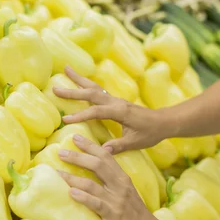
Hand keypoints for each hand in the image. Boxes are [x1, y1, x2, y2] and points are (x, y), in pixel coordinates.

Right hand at [53, 67, 168, 153]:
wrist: (163, 121)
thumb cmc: (151, 132)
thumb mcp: (137, 142)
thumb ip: (119, 146)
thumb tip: (102, 150)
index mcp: (120, 112)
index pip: (97, 112)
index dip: (81, 115)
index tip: (66, 120)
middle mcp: (116, 102)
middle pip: (92, 93)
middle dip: (73, 90)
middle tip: (55, 87)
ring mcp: (115, 100)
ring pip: (94, 87)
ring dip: (79, 79)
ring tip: (66, 69)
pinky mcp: (115, 101)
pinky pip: (98, 90)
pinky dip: (86, 84)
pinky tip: (79, 81)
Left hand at [57, 134, 162, 219]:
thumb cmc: (135, 215)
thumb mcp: (126, 193)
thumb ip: (112, 181)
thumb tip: (93, 168)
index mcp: (123, 178)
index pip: (105, 156)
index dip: (90, 145)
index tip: (75, 137)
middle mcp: (120, 186)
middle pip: (97, 164)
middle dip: (78, 156)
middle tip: (61, 152)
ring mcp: (116, 200)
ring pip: (91, 184)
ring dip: (72, 177)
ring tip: (57, 173)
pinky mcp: (113, 215)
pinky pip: (96, 203)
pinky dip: (83, 197)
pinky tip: (71, 192)